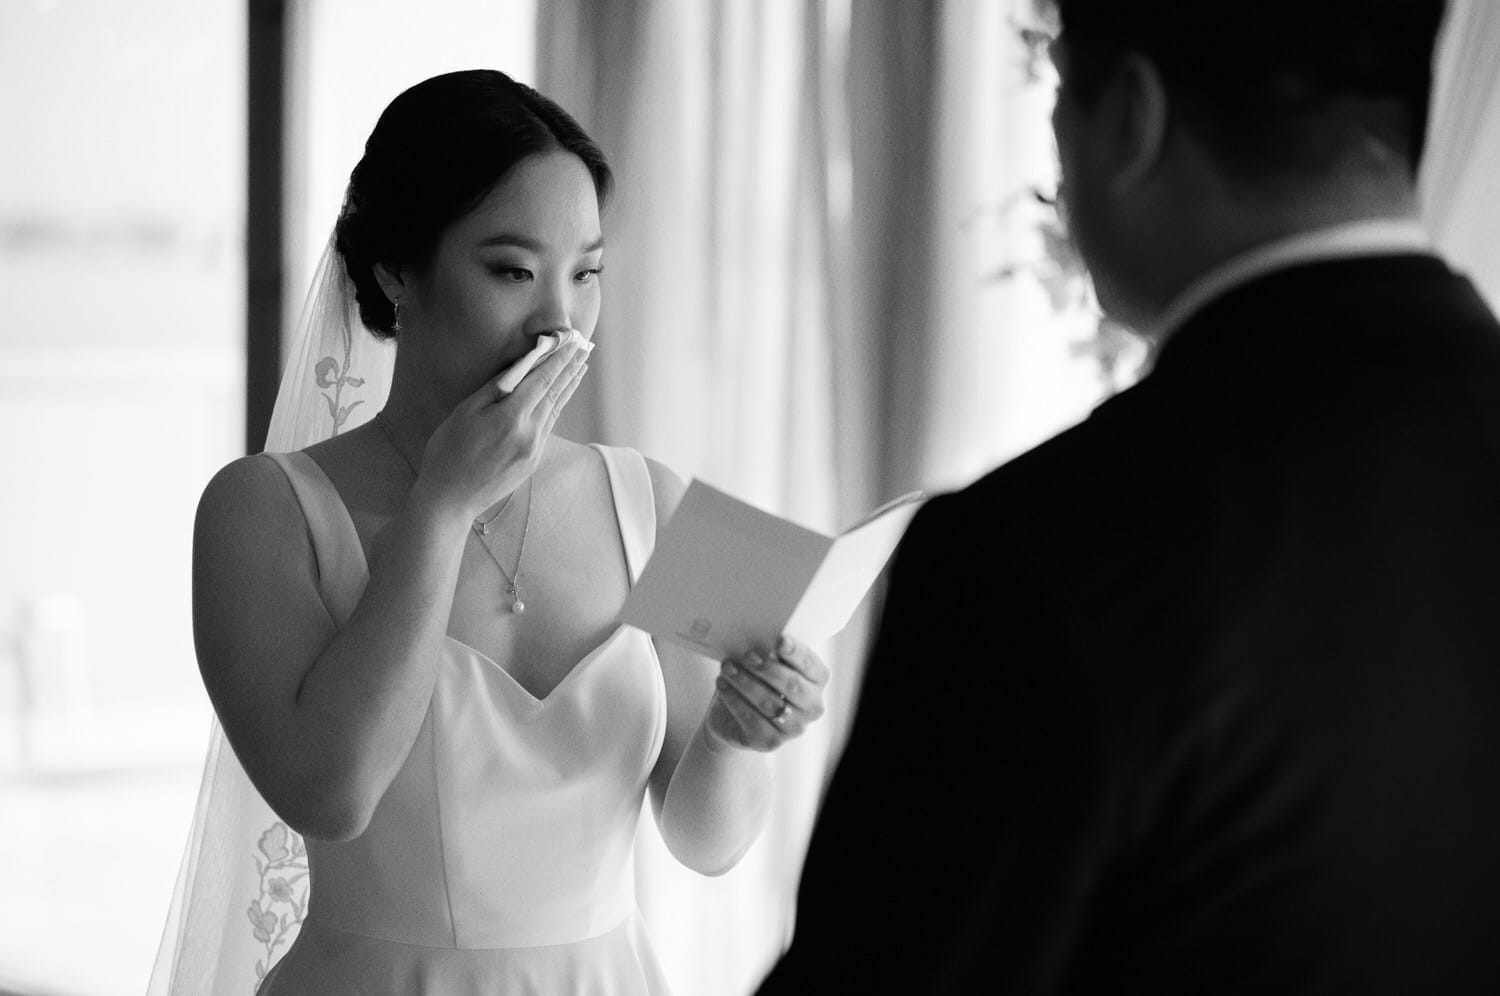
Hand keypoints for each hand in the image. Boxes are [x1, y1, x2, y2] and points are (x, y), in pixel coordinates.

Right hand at [415, 342, 588, 517]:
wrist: (450, 499)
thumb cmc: (448, 452)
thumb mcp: (465, 412)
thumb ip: (495, 388)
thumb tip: (518, 369)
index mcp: (512, 417)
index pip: (543, 380)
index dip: (558, 359)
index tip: (571, 342)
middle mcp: (530, 434)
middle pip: (555, 393)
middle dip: (570, 368)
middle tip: (584, 349)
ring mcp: (535, 450)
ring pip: (555, 411)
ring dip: (568, 387)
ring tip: (579, 368)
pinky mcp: (533, 462)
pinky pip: (548, 427)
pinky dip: (556, 407)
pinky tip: (560, 398)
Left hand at [707, 636, 828, 751]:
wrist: (732, 715)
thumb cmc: (755, 679)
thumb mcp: (764, 662)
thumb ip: (769, 652)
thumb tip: (759, 641)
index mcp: (817, 680)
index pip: (811, 665)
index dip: (796, 653)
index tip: (779, 640)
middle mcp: (812, 706)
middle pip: (793, 685)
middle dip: (767, 669)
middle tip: (746, 656)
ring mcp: (794, 728)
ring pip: (770, 703)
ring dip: (745, 682)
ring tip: (727, 668)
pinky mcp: (771, 742)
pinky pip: (752, 720)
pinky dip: (735, 700)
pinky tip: (723, 685)